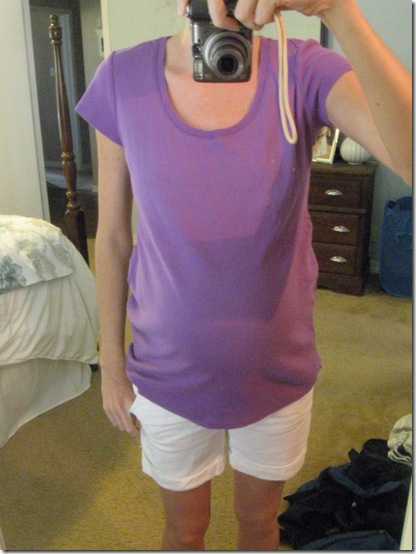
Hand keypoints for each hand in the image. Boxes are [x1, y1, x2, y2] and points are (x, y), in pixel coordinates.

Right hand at [101, 369, 139, 436]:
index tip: (139, 430)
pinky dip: (117, 419)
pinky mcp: (105, 407)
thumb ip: (135, 408)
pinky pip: (111, 419)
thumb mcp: (134, 396)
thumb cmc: (127, 382)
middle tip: (135, 424)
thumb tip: (138, 418)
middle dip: (129, 428)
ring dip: (123, 423)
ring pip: (117, 424)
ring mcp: (110, 409)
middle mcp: (117, 410)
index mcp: (126, 407)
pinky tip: (121, 414)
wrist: (114, 373)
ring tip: (128, 418)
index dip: (135, 432)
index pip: (129, 427)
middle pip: (123, 427)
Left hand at [178, 0, 334, 30]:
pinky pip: (258, 16)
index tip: (182, 11)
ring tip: (260, 15)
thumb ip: (230, 0)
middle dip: (220, 16)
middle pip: (218, 0)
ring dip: (250, 21)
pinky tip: (271, 14)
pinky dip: (263, 21)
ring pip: (241, 12)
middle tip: (228, 24)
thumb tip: (210, 12)